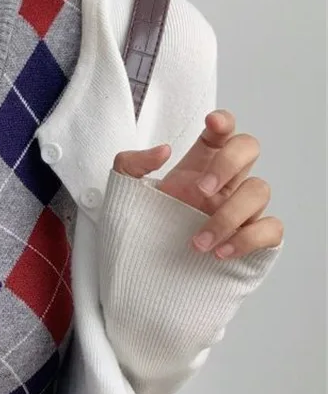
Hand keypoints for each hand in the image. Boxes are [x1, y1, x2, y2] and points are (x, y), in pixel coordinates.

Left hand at [112, 109, 283, 258]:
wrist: (143, 273)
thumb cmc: (140, 230)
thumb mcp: (122, 193)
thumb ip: (130, 164)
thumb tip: (163, 151)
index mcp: (198, 166)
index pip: (222, 132)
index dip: (224, 121)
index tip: (210, 122)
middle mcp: (224, 183)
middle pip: (249, 149)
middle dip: (228, 164)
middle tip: (200, 190)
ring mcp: (240, 210)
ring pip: (260, 190)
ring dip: (229, 215)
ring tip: (197, 242)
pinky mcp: (251, 238)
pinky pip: (271, 229)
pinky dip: (249, 239)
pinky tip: (221, 252)